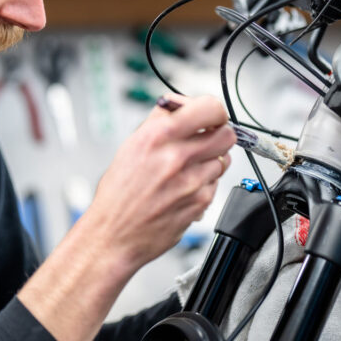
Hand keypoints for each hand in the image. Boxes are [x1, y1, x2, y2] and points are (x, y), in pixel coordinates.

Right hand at [16, 94, 234, 340]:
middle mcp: (176, 156)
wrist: (114, 235)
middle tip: (207, 141)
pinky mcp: (200, 202)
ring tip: (189, 170)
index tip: (211, 116)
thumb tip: (181, 104)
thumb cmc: (118, 194)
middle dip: (219, 136)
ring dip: (211, 162)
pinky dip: (205, 184)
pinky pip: (216, 184)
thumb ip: (160, 121)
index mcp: (158, 136)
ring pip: (224, 160)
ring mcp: (191, 181)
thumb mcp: (131, 146)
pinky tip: (184, 189)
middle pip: (226, 134)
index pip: (209, 108)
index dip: (215, 111)